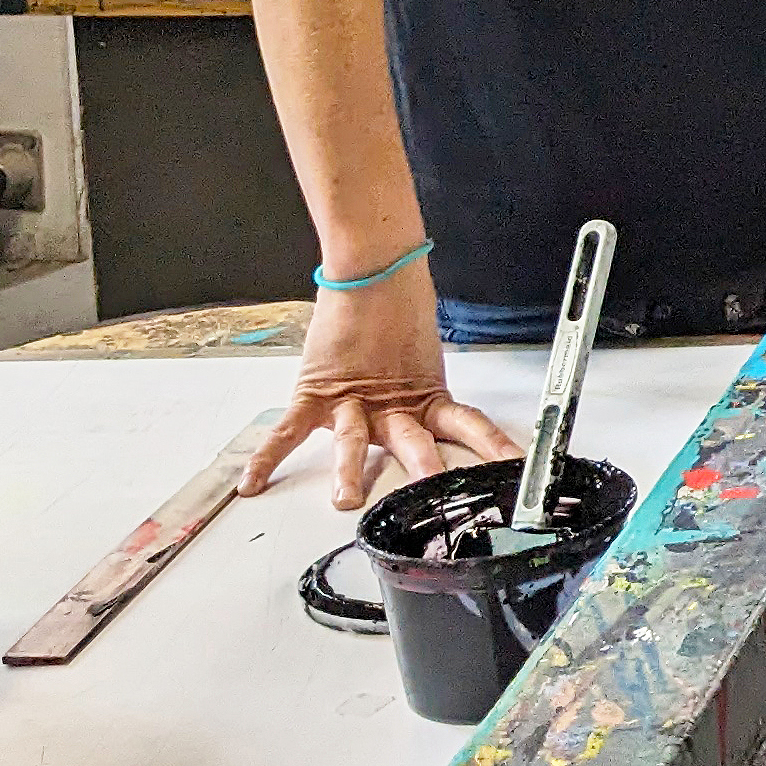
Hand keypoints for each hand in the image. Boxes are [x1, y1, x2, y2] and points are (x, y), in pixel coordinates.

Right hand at [240, 260, 518, 509]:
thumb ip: (434, 389)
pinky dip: (266, 455)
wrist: (373, 269)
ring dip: (350, 468)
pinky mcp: (316, 392)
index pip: (469, 426)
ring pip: (353, 439)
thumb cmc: (399, 308)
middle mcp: (391, 406)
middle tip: (431, 487)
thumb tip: (466, 415)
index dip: (493, 447)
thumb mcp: (426, 357)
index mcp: (426, 398)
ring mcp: (352, 401)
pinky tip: (251, 481)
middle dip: (422, 465)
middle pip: (412, 440)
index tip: (514, 471)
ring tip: (346, 496)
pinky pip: (288, 429)